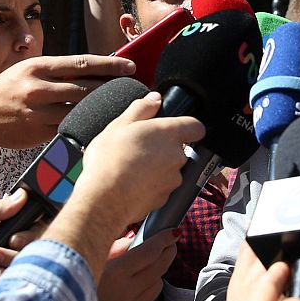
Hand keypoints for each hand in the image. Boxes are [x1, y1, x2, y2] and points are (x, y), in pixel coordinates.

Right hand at [0, 54, 136, 147]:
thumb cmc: (9, 86)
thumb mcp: (30, 69)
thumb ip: (59, 70)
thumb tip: (96, 70)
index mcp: (39, 67)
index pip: (82, 63)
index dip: (110, 65)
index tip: (131, 66)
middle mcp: (38, 88)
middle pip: (86, 89)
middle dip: (113, 90)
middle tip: (136, 90)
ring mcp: (38, 113)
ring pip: (80, 112)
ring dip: (104, 111)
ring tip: (125, 110)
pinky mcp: (37, 133)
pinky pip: (68, 130)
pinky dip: (86, 128)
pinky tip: (103, 128)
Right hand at [67, 93, 203, 241]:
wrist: (103, 201)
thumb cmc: (108, 162)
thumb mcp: (119, 125)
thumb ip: (141, 108)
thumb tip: (155, 99)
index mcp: (168, 133)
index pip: (195, 126)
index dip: (186, 126)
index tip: (171, 128)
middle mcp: (176, 156)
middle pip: (178, 148)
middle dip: (162, 148)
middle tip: (137, 148)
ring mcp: (172, 179)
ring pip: (169, 168)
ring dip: (156, 167)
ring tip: (130, 168)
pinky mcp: (165, 198)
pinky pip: (161, 187)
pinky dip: (150, 185)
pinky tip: (130, 184)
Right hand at [93, 230, 177, 300]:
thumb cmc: (72, 283)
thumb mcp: (91, 260)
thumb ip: (116, 248)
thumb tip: (136, 238)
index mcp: (116, 273)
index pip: (150, 252)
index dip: (164, 240)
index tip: (172, 233)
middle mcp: (128, 293)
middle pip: (160, 268)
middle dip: (167, 253)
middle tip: (170, 245)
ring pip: (157, 285)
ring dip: (154, 274)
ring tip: (145, 269)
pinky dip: (141, 294)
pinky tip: (127, 292)